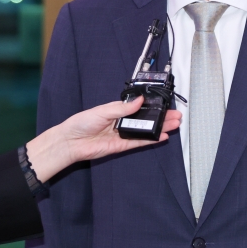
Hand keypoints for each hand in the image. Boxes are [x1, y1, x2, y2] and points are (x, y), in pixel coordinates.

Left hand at [26, 97, 181, 181]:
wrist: (70, 142)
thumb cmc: (81, 123)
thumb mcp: (103, 110)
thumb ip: (122, 108)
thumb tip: (139, 101)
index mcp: (117, 110)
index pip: (139, 107)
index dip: (152, 105)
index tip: (165, 103)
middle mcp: (122, 121)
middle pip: (146, 119)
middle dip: (161, 117)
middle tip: (176, 115)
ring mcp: (123, 134)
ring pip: (146, 130)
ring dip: (160, 127)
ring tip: (174, 124)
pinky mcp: (122, 146)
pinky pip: (140, 142)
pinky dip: (152, 140)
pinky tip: (163, 136)